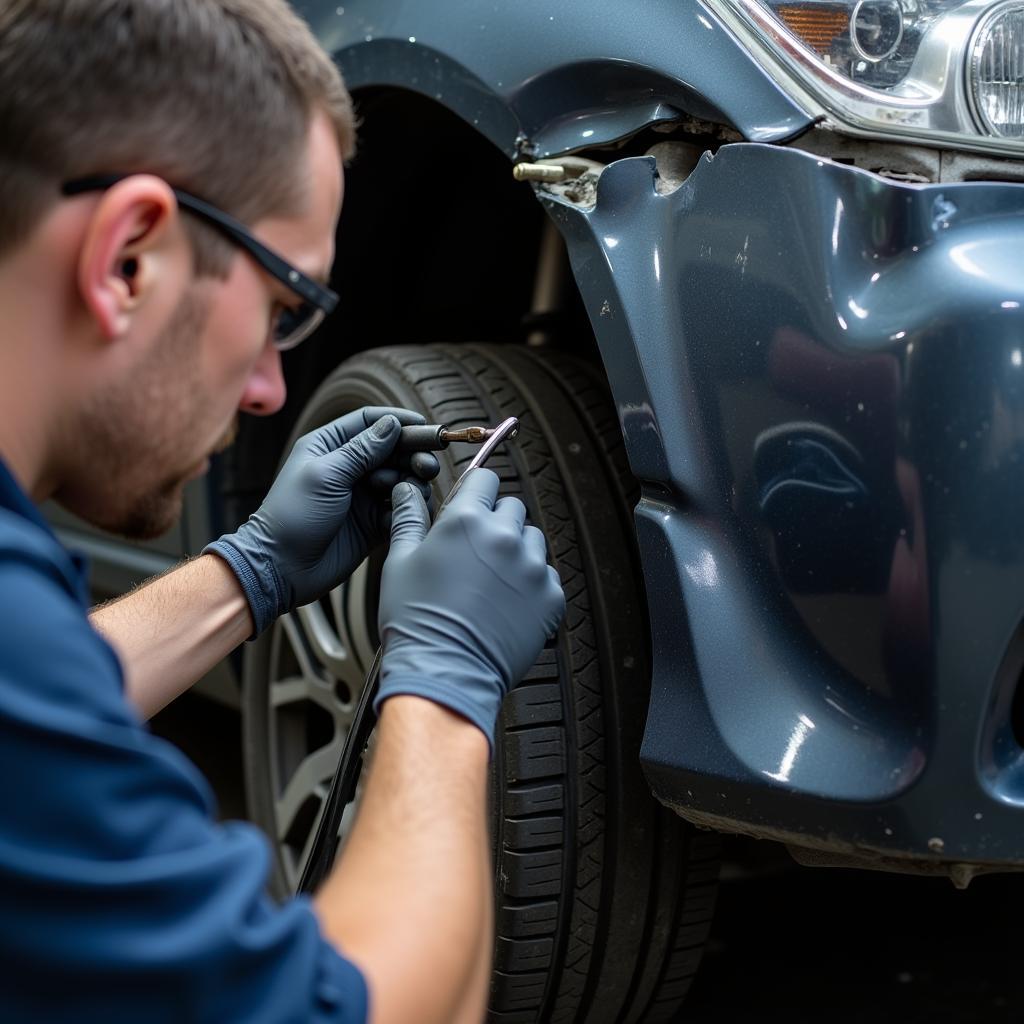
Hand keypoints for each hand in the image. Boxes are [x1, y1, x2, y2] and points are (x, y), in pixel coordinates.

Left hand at [205, 407, 438, 634]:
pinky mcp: (373, 522)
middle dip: (412, 454)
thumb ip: (361, 450)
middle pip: (392, 450)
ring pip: (401, 478)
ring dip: (412, 482)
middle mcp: (349, 468)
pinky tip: (403, 514)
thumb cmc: (294, 515)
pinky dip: (407, 508)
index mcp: (330, 446)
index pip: (370, 422)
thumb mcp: (326, 475)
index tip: (425, 426)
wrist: (282, 567)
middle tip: (426, 465)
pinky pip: (400, 508)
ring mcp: (363, 495)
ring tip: (411, 491)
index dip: (399, 421)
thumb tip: (392, 423)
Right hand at [374, 469, 565, 750]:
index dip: (475, 490)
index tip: (471, 504)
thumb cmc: (416, 622)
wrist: (444, 675)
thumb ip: (409, 518)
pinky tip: (507, 603)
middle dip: (496, 522)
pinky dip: (532, 584)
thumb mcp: (400, 562)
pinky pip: (548, 576)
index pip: (485, 478)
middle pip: (512, 507)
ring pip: (533, 540)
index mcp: (466, 521)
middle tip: (475, 553)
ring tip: (491, 581)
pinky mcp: (551, 597)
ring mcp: (532, 567)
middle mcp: (504, 537)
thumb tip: (406, 490)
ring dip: (516, 551)